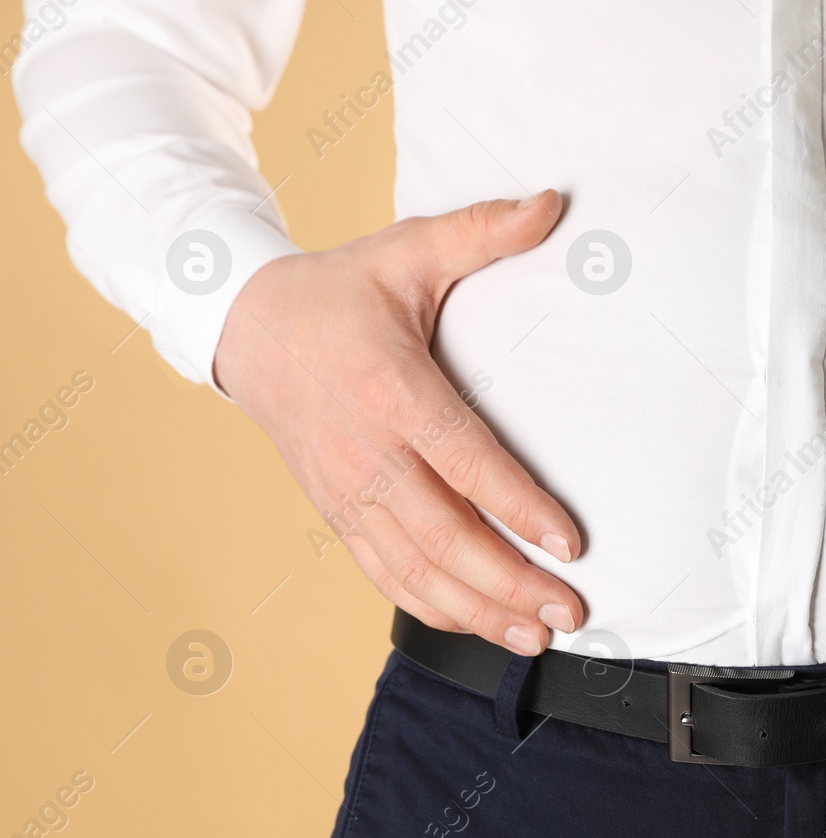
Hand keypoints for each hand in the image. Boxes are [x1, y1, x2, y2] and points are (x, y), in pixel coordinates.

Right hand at [214, 193, 582, 654]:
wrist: (243, 327)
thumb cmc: (339, 291)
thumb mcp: (407, 250)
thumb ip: (481, 230)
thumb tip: (552, 202)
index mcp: (390, 388)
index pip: (463, 460)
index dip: (516, 506)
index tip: (569, 542)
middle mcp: (365, 452)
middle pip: (443, 535)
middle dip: (510, 582)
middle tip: (570, 609)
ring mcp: (346, 491)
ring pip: (414, 569)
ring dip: (477, 610)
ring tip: (537, 635)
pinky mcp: (336, 513)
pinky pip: (385, 574)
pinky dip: (433, 607)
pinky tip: (479, 626)